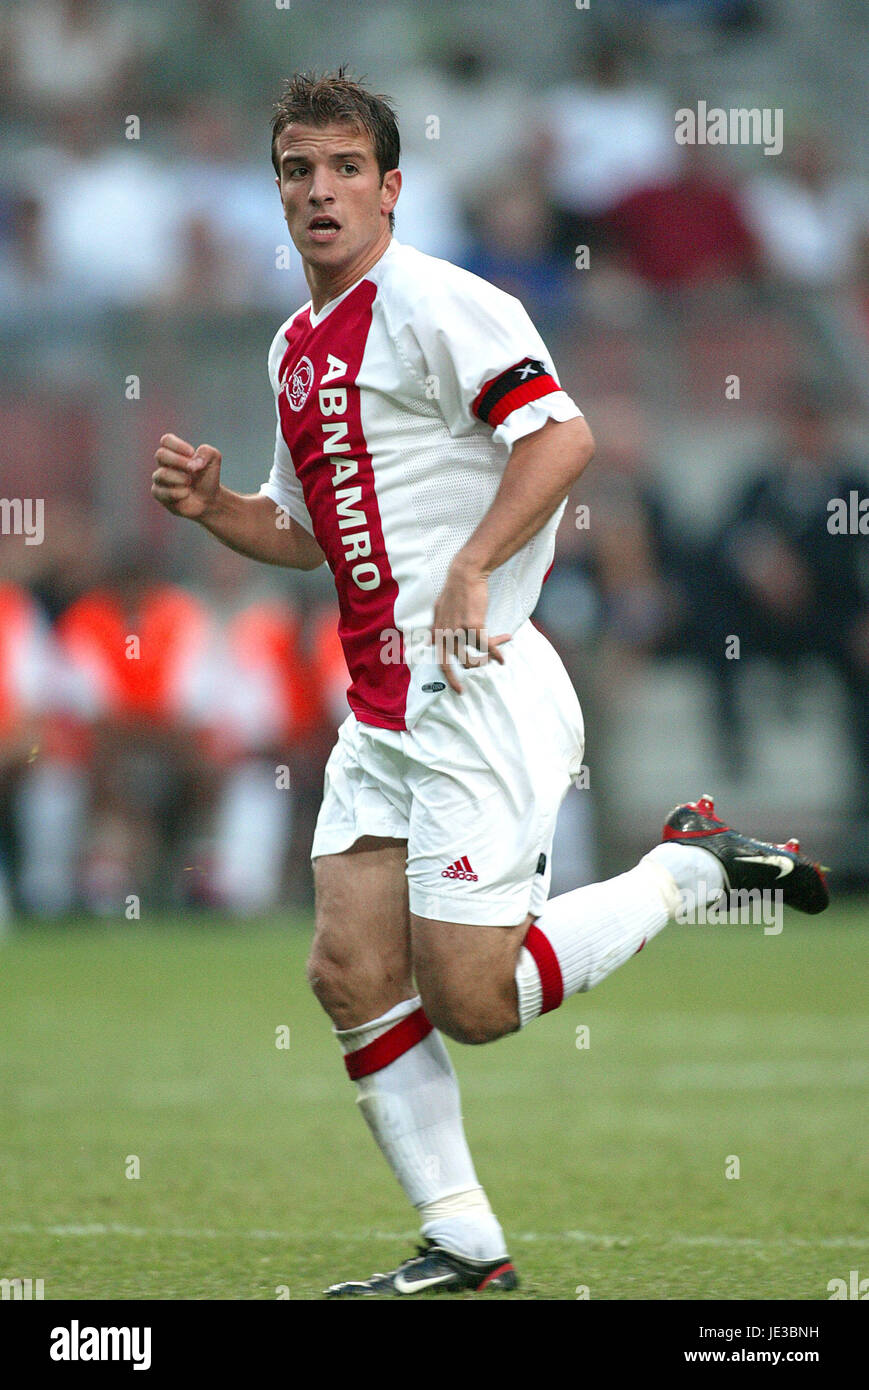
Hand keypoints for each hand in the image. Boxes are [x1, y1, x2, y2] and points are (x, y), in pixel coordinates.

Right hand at [152, 433, 221, 520]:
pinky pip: (162, 491)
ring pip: (161, 474)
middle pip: (160, 454)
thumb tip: (193, 463)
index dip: (178, 445)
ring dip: (180, 478)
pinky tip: (186, 494)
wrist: (208, 500)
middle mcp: (164, 463)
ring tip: (189, 482)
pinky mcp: (158, 493)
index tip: (191, 453)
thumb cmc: (207, 477)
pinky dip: (178, 493)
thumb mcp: (214, 459)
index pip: (166, 440)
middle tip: (192, 469)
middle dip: (178, 461)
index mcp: (174, 451)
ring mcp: (159, 478)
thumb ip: (206, 453)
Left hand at [430, 561, 510, 693]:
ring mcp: (459, 631)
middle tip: (475, 676)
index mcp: (437, 633)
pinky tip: (503, 657)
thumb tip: (429, 642)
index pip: (441, 662)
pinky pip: (487, 646)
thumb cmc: (454, 591)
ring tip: (499, 651)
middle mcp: (445, 635)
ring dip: (490, 655)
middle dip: (468, 671)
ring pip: (477, 654)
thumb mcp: (438, 610)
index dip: (449, 678)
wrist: (465, 576)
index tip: (458, 689)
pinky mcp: (473, 626)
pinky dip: (497, 653)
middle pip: (460, 663)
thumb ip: (435, 628)